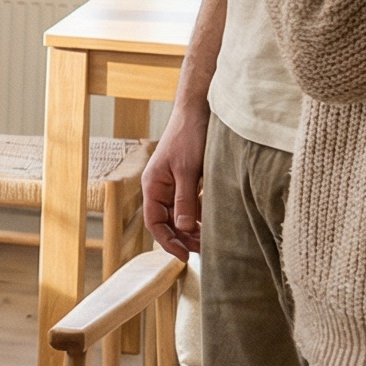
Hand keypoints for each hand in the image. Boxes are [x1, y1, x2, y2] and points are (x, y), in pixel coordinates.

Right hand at [141, 103, 208, 259]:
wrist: (198, 109)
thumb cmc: (189, 135)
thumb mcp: (189, 170)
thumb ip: (186, 200)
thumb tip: (185, 228)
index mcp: (153, 185)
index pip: (154, 222)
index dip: (168, 241)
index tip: (185, 256)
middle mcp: (160, 187)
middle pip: (167, 222)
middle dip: (182, 238)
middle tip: (203, 251)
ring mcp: (174, 183)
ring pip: (179, 215)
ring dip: (192, 229)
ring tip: (210, 239)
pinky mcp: (187, 179)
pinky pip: (190, 204)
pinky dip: (199, 215)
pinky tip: (212, 221)